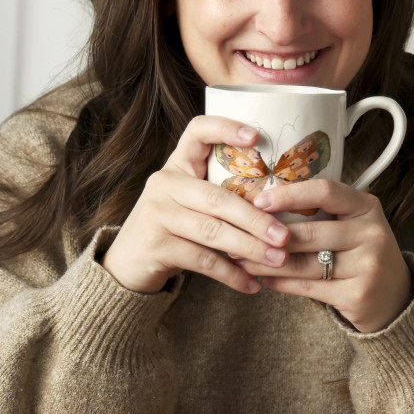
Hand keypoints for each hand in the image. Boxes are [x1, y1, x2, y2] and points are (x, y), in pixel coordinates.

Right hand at [102, 117, 290, 294]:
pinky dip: (230, 274)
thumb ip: (225, 195)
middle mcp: (164, 183)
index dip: (226, 128)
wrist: (127, 264)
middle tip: (285, 236)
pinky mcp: (155, 245)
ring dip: (250, 249)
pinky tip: (252, 285)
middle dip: (257, 219)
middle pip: (218, 198)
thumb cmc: (175, 228)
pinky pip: (202, 260)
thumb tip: (285, 204)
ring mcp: (157, 213)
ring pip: (213, 231)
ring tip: (278, 260)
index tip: (257, 136)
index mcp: (179, 165)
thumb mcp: (194, 203)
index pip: (198, 132)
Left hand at [240, 179, 411, 332]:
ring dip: (267, 263)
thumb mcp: (353, 225)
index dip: (289, 194)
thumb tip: (263, 207)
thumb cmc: (362, 255)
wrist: (395, 298)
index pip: (326, 192)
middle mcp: (372, 233)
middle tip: (239, 237)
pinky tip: (267, 279)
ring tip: (244, 261)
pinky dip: (281, 283)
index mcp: (368, 207)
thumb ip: (321, 214)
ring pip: (304, 263)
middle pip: (309, 232)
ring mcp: (368, 265)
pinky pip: (308, 287)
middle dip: (268, 236)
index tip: (259, 201)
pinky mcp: (357, 294)